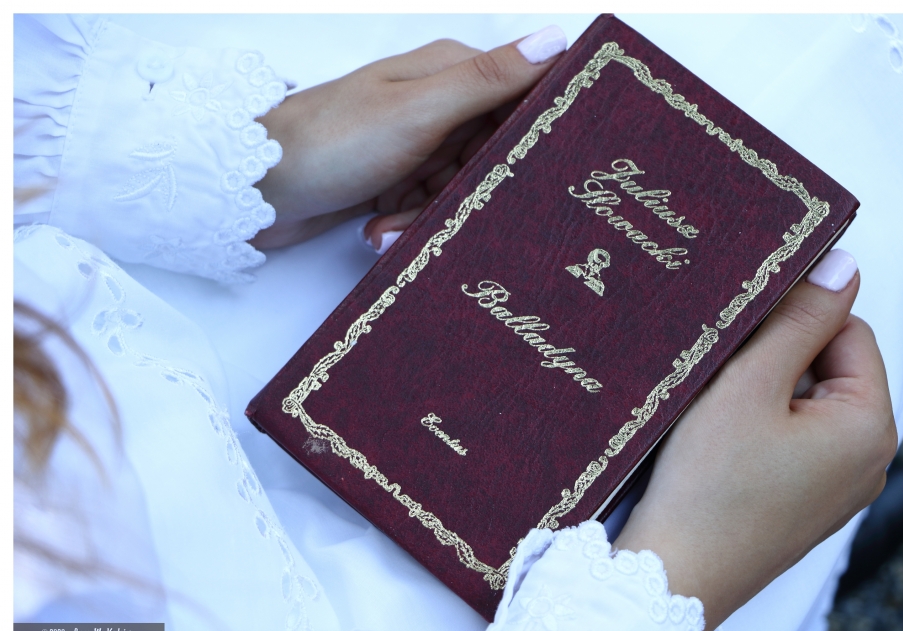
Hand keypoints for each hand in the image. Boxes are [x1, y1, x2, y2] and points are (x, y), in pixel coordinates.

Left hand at [252, 26, 567, 249]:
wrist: (255, 189)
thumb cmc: (330, 142)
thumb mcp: (419, 111)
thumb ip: (489, 80)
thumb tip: (556, 40)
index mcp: (450, 72)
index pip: (522, 98)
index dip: (529, 138)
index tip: (527, 171)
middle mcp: (438, 102)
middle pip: (492, 154)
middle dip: (467, 189)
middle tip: (433, 203)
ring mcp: (415, 141)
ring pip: (461, 186)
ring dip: (428, 213)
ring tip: (387, 220)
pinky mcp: (396, 175)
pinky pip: (429, 204)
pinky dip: (406, 221)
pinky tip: (377, 227)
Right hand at [613, 249, 896, 630]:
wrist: (672, 575)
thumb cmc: (709, 485)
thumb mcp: (749, 384)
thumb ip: (799, 320)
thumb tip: (842, 265)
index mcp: (869, 428)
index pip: (848, 332)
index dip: (794, 318)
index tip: (742, 326)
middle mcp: (865, 462)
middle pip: (826, 368)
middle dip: (773, 357)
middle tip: (720, 370)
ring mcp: (833, 488)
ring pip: (800, 403)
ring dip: (758, 390)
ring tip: (711, 407)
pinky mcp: (798, 503)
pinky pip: (786, 440)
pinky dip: (752, 425)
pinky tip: (714, 437)